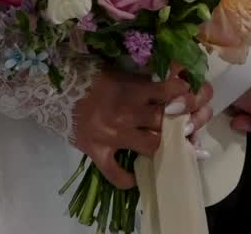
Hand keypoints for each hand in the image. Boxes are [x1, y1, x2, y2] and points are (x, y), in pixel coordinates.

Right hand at [71, 70, 213, 189]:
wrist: (56, 90)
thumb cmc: (92, 78)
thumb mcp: (122, 72)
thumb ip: (146, 79)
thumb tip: (178, 76)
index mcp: (133, 89)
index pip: (171, 91)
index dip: (188, 93)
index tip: (194, 93)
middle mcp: (127, 113)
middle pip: (167, 121)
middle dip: (185, 121)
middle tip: (191, 121)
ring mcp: (113, 136)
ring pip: (151, 146)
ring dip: (163, 145)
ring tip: (168, 143)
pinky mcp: (97, 152)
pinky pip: (115, 173)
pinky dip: (127, 179)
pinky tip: (135, 178)